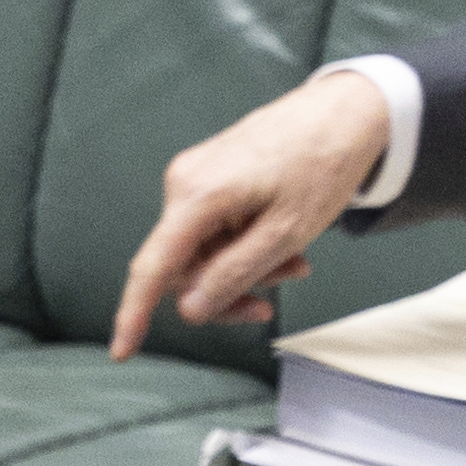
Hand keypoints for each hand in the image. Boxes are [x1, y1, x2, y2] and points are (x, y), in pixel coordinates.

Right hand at [108, 68, 391, 357]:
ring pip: (202, 250)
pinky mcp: (208, 175)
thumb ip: (234, 274)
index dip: (134, 314)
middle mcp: (182, 184)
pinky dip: (244, 246)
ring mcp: (193, 177)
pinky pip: (212, 228)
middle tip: (277, 297)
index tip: (122, 351)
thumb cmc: (320, 166)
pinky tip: (281, 241)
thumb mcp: (286, 233)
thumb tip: (190, 308)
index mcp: (196, 196)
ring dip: (245, 268)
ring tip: (296, 264)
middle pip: (182, 265)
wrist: (343, 113)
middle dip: (226, 290)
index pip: (153, 267)